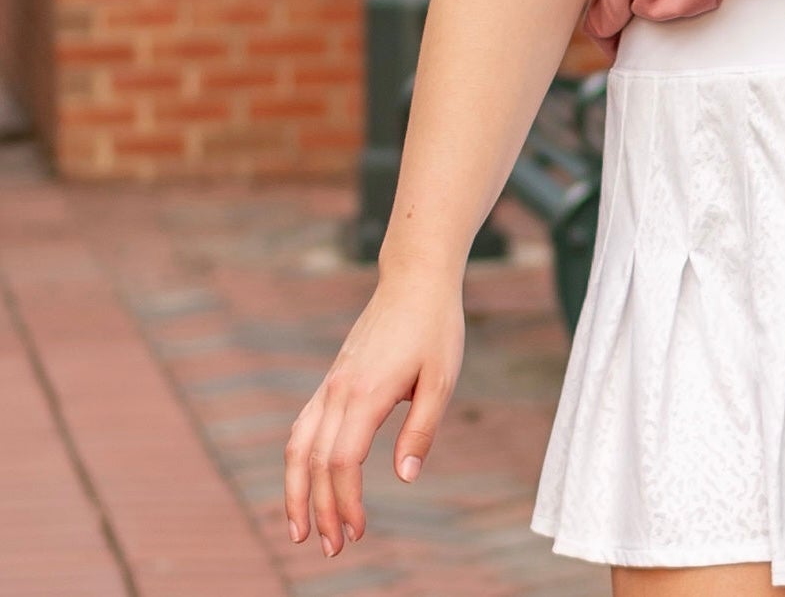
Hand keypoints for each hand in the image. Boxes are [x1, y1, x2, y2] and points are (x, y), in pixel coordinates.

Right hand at [283, 273, 464, 557]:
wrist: (414, 279)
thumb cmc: (435, 326)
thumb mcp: (442, 378)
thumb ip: (421, 430)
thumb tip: (405, 479)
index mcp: (367, 394)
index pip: (343, 463)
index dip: (345, 502)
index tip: (358, 532)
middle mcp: (339, 391)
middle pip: (316, 463)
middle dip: (321, 510)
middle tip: (333, 549)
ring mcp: (331, 384)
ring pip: (297, 447)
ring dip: (296, 491)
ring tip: (301, 530)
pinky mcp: (333, 379)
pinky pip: (303, 426)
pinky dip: (298, 461)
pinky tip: (306, 481)